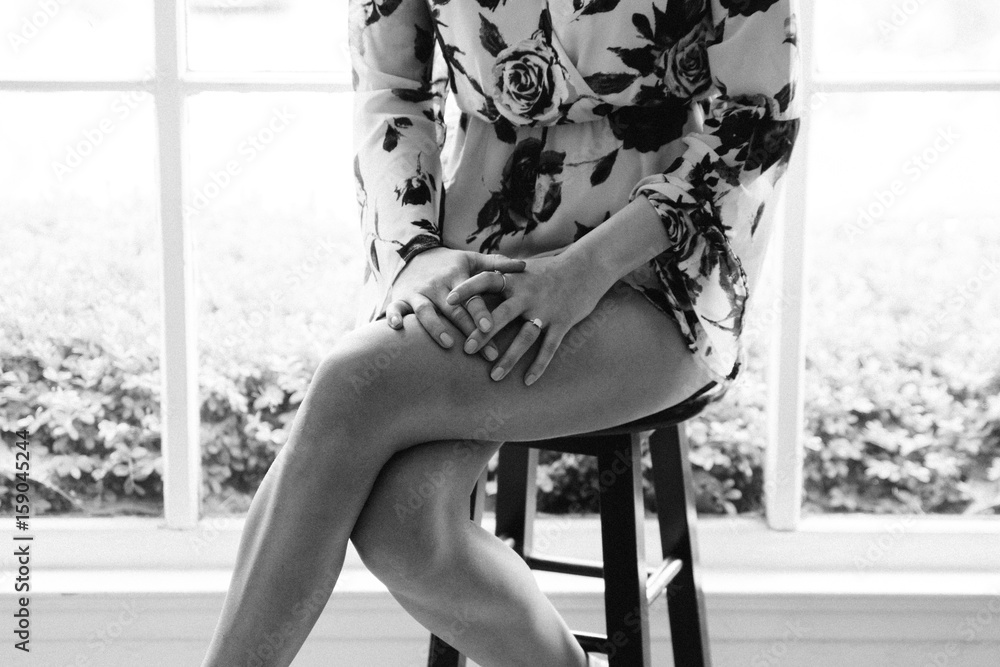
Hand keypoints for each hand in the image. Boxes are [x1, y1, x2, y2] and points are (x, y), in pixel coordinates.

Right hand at [385, 247, 526, 360]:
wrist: (412, 254)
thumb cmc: (448, 263)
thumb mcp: (471, 259)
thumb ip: (497, 264)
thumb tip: (524, 265)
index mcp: (456, 277)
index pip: (472, 297)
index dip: (480, 313)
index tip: (491, 328)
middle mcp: (437, 286)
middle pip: (453, 310)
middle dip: (468, 330)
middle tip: (485, 351)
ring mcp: (417, 293)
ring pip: (425, 312)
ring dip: (435, 327)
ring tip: (448, 344)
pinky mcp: (400, 299)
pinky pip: (394, 309)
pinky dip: (393, 317)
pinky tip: (397, 328)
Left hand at [444, 249, 614, 385]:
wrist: (587, 267)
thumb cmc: (549, 269)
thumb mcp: (523, 269)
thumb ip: (500, 277)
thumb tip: (471, 280)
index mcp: (516, 279)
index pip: (486, 280)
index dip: (467, 290)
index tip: (448, 301)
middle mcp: (529, 294)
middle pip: (502, 314)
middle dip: (484, 332)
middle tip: (467, 349)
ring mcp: (546, 310)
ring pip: (525, 337)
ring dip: (510, 358)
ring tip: (494, 376)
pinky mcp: (562, 322)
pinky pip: (549, 347)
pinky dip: (539, 365)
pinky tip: (528, 381)